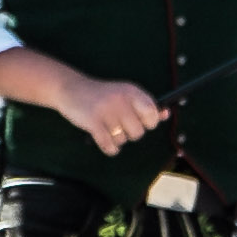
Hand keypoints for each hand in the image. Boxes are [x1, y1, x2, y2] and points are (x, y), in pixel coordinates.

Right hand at [51, 73, 165, 156]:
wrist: (71, 88)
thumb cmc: (102, 95)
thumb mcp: (124, 94)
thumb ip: (144, 105)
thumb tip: (165, 115)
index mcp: (131, 91)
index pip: (152, 114)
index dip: (148, 123)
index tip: (139, 121)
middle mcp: (121, 99)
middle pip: (138, 132)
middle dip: (129, 133)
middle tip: (118, 125)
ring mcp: (107, 110)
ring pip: (123, 140)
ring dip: (116, 139)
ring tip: (107, 127)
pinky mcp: (93, 121)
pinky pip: (110, 146)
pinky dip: (109, 148)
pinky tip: (104, 140)